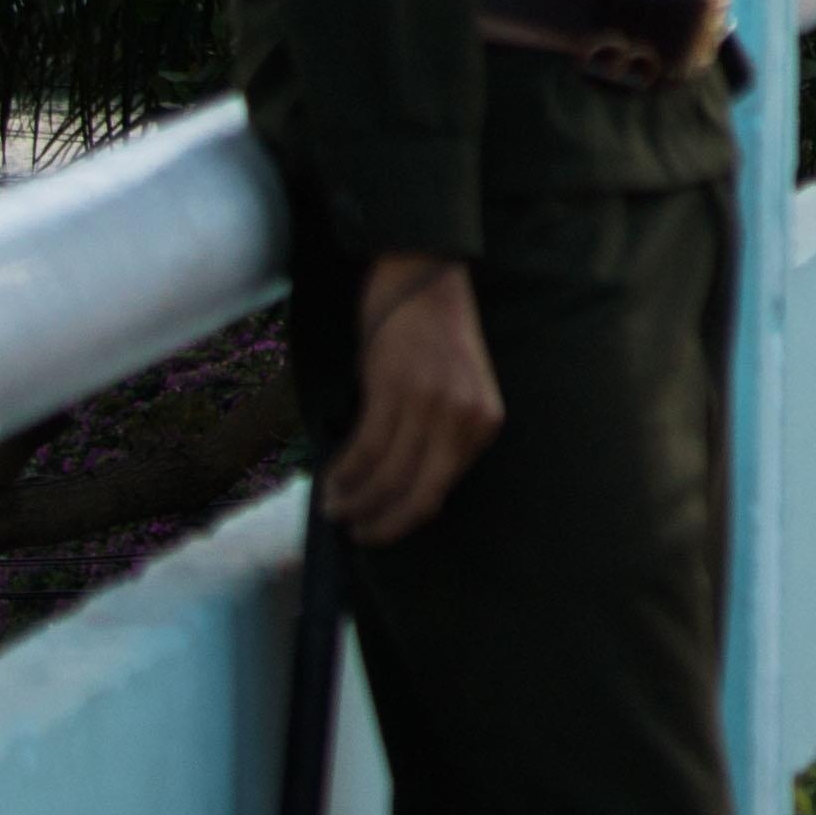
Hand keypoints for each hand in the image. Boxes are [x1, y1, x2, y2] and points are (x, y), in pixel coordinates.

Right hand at [326, 255, 501, 544]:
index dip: (405, 519)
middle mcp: (463, 418)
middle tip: (355, 534)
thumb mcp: (458, 394)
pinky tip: (330, 482)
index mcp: (484, 424)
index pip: (441, 490)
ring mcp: (430, 404)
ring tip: (335, 509)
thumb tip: (411, 495)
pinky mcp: (395, 389)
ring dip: (355, 499)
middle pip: (417, 492)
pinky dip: (344, 471)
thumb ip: (443, 439)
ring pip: (387, 474)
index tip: (380, 530)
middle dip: (382, 522)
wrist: (425, 280)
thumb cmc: (437, 340)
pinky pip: (365, 447)